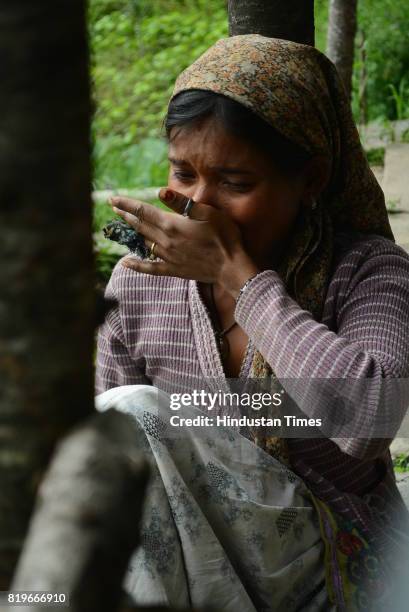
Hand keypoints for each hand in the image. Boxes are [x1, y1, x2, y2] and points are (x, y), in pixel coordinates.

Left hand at [109, 188, 259, 295]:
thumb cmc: (223, 236)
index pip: (143, 211)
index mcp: (171, 225)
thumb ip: (182, 203)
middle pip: (140, 226)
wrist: (231, 267)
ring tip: (121, 228)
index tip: (113, 199)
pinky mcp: (173, 270)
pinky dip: (136, 265)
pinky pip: (150, 268)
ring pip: (143, 243)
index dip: (127, 204)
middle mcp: (165, 241)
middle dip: (126, 216)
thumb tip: (160, 191)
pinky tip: (125, 262)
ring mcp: (168, 257)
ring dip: (131, 235)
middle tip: (114, 208)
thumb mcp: (206, 213)